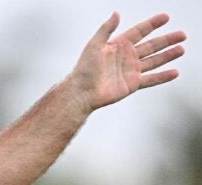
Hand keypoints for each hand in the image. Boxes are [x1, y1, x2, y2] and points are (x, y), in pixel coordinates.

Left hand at [69, 12, 185, 111]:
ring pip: (154, 61)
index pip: (139, 31)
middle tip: (182, 34)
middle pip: (151, 46)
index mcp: (118, 45)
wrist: (82, 92)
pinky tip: (175, 72)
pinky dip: (163, 76)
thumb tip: (116, 13)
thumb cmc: (84, 69)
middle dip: (167, 40)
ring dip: (168, 55)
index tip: (165, 17)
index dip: (152, 24)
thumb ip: (106, 29)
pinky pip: (151, 79)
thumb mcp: (94, 45)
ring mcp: (130, 70)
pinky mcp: (132, 84)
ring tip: (181, 49)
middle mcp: (127, 57)